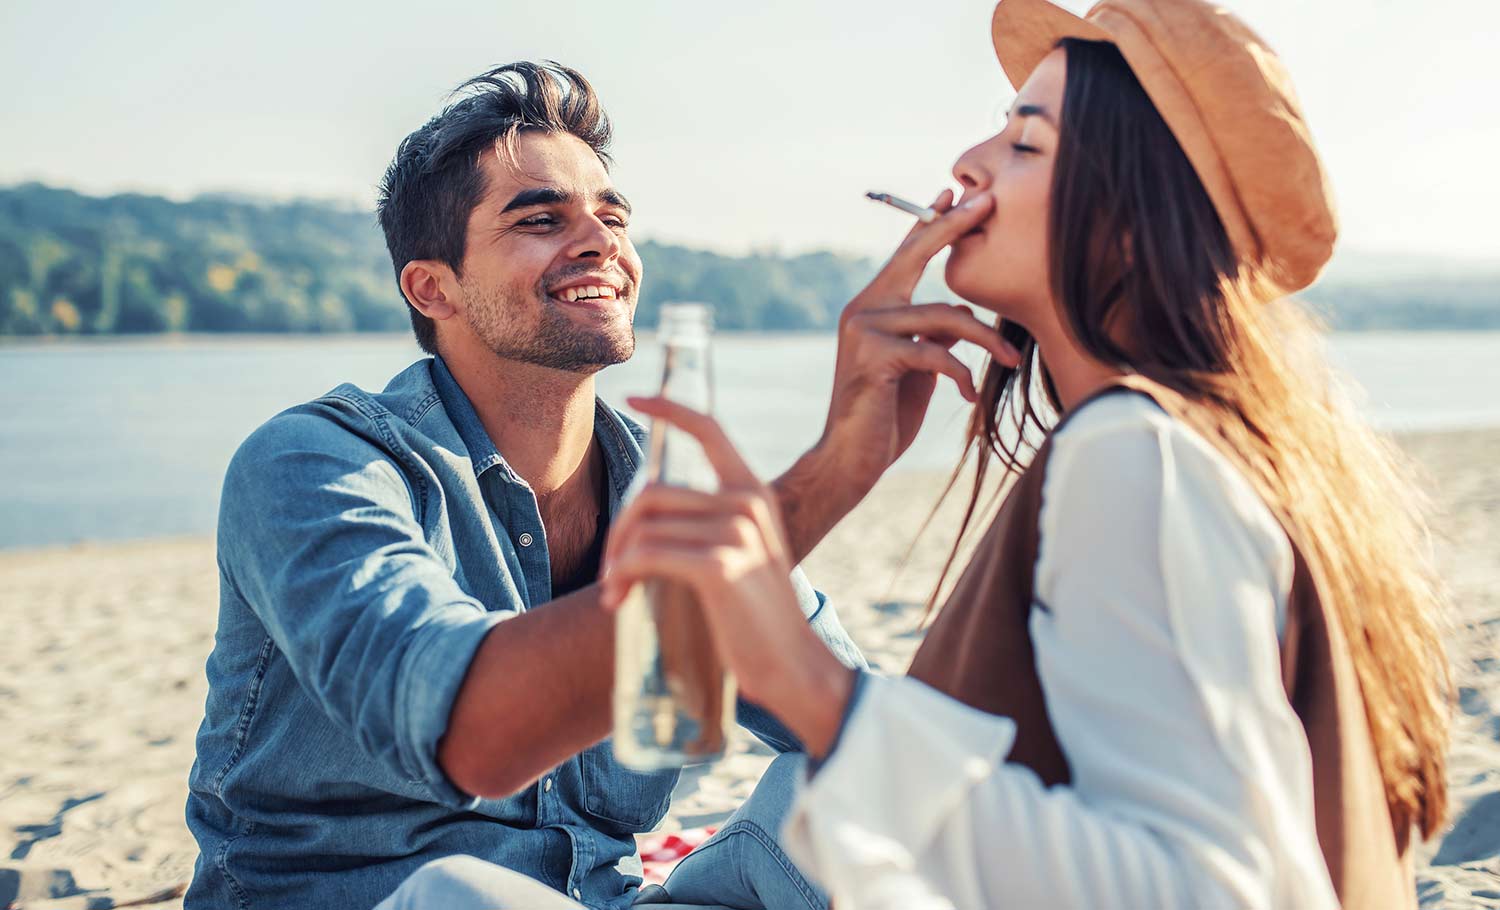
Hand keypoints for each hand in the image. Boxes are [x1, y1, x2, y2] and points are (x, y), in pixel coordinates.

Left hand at [601, 396, 853, 753]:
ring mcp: (736, 532)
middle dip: (619, 531)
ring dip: (616, 561)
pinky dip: (623, 575)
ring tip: (614, 592)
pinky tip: (619, 598)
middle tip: (610, 572)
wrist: (793, 666)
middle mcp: (746, 503)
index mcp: (753, 493)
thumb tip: (645, 521)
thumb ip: (707, 528)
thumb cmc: (756, 620)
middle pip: (652, 494)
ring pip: (644, 526)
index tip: (635, 398)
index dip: (670, 408)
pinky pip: (647, 555)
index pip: (709, 429)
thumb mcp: (740, 557)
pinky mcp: (719, 566)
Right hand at [805, 190, 1021, 510]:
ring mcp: (864, 330)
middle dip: (954, 227)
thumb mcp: (916, 365)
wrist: (850, 459)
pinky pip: (935, 351)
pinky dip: (960, 372)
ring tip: (1011, 359)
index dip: (932, 221)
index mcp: (872, 306)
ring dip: (986, 339)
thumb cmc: (885, 414)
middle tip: (988, 203)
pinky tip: (965, 394)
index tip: (955, 191)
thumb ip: (932, 332)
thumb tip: (963, 315)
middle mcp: (862, 308)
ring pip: (943, 315)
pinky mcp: (873, 358)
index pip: (906, 253)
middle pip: (915, 255)